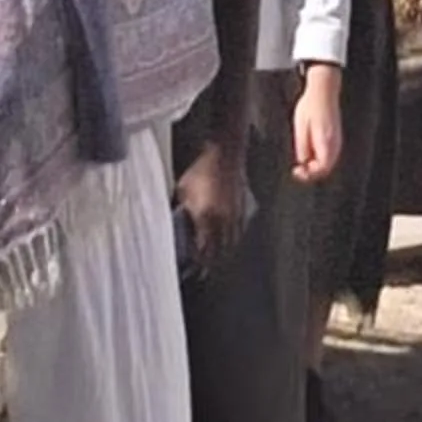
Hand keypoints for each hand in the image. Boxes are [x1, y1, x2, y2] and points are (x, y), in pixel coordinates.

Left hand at [173, 138, 247, 268]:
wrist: (226, 151)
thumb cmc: (201, 169)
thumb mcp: (182, 190)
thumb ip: (181, 211)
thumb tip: (174, 227)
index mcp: (206, 217)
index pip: (203, 251)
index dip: (197, 263)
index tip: (191, 269)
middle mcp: (224, 220)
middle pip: (219, 251)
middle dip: (210, 262)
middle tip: (201, 269)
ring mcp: (237, 214)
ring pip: (232, 242)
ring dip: (222, 251)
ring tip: (214, 257)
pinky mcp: (247, 207)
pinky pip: (240, 229)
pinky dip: (233, 237)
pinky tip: (227, 237)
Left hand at [293, 63, 343, 184]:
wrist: (324, 89)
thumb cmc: (310, 106)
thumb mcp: (300, 127)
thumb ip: (302, 147)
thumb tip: (303, 162)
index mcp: (326, 141)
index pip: (322, 168)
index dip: (309, 175)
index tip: (296, 170)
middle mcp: (335, 142)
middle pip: (327, 167)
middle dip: (312, 172)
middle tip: (298, 168)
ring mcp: (337, 138)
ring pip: (329, 161)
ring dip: (316, 165)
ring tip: (302, 161)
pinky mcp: (336, 135)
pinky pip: (329, 154)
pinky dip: (319, 158)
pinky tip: (309, 152)